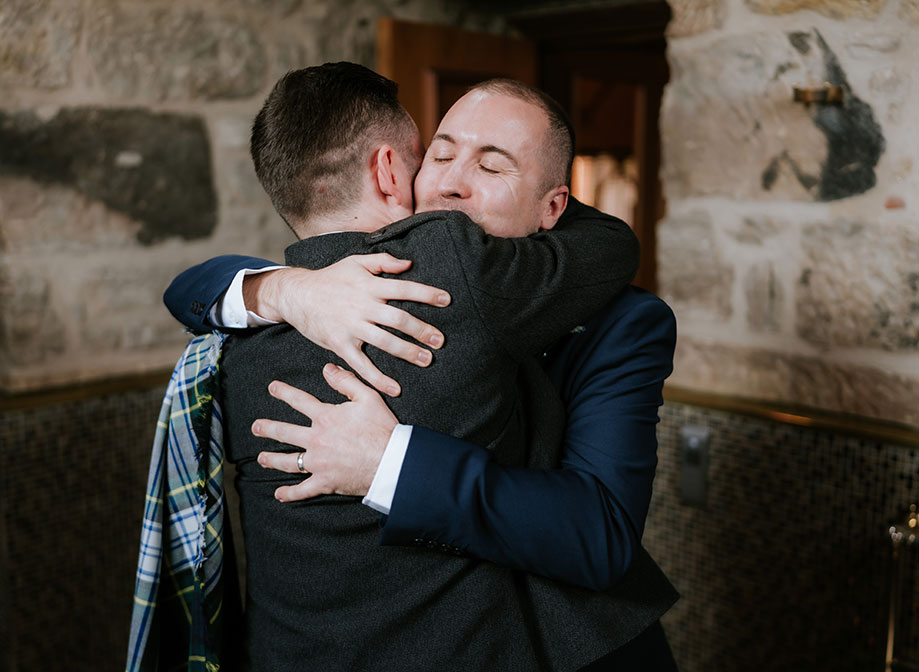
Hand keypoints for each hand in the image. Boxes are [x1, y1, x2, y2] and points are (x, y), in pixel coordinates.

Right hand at [244, 253, 450, 396]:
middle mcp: (362, 306)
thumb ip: (383, 261)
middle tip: (440, 340)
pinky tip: (395, 388)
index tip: (447, 300)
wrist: (297, 295)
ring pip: (384, 342)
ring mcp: (351, 327)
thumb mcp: (355, 262)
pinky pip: (361, 365)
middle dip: (421, 330)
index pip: (404, 288)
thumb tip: (409, 264)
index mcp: (370, 286)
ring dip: (407, 352)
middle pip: (398, 319)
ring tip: (427, 360)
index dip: (427, 294)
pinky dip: (378, 378)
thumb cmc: (330, 278)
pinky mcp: (340, 344)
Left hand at [252, 364, 397, 501]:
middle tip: (256, 427)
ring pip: (288, 461)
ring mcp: (318, 462)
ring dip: (272, 459)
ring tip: (261, 458)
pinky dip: (289, 493)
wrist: (391, 461)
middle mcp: (317, 439)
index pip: (300, 401)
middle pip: (285, 432)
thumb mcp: (368, 397)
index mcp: (326, 417)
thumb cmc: (382, 429)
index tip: (272, 388)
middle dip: (268, 428)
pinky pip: (303, 490)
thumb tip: (327, 368)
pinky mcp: (324, 482)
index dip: (284, 392)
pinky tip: (278, 493)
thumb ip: (346, 381)